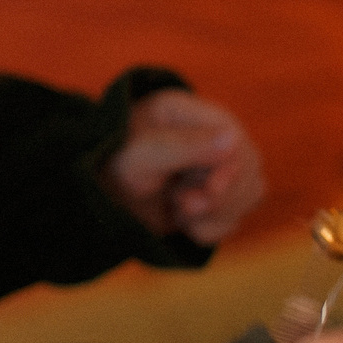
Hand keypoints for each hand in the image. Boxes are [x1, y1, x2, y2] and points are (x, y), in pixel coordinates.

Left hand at [99, 90, 264, 244]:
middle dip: (219, 197)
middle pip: (249, 169)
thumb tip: (234, 138)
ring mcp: (215, 168)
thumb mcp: (140, 154)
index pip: (236, 139)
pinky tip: (184, 222)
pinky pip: (235, 218)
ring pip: (249, 194)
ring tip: (179, 208)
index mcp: (192, 113)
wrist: (93, 199)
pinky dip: (210, 229)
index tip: (207, 190)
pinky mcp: (212, 198)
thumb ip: (183, 146)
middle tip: (183, 203)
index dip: (230, 170)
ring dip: (215, 214)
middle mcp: (210, 137)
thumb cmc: (111, 164)